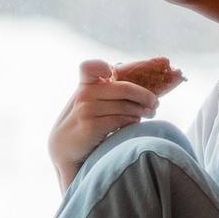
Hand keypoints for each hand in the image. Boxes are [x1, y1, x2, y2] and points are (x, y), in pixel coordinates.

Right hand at [48, 60, 157, 187]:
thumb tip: (137, 86)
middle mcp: (84, 95)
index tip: (111, 71)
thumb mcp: (86, 102)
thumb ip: (103, 91)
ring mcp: (86, 110)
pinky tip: (136, 122)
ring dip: (142, 110)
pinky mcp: (91, 126)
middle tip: (155, 103)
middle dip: (144, 95)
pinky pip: (120, 120)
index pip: (89, 67)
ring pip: (125, 106)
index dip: (102, 67)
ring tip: (149, 113)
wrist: (63, 149)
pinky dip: (132, 121)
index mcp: (84, 85)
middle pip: (123, 88)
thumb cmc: (81, 123)